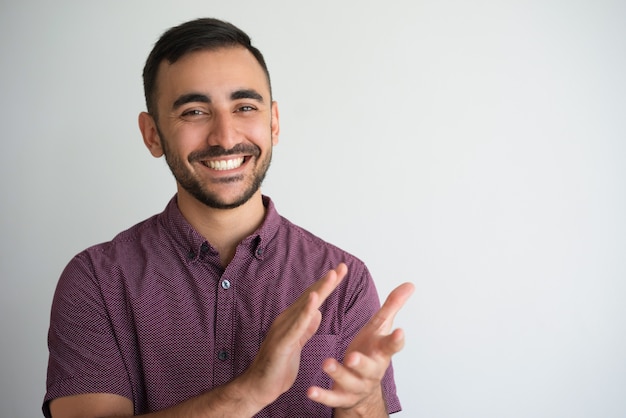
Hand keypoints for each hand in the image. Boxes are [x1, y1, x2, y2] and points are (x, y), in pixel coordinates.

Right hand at [240, 263, 348, 408]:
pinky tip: (315, 300)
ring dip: (319, 290)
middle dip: (327, 281)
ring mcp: (283, 329)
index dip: (327, 285)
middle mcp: (286, 320)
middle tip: (342, 266)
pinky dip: (306, 311)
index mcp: (292, 321)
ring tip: (332, 276)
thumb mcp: (297, 344)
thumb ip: (306, 328)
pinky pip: (297, 325)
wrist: (259, 387)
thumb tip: (317, 313)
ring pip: (304, 306)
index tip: (341, 271)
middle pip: (310, 296)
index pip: (312, 299)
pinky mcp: (282, 342)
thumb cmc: (278, 367)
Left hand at [307, 281, 414, 414]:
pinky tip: (310, 391)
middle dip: (361, 363)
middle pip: (369, 368)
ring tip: (326, 363)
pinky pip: (332, 398)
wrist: (365, 388)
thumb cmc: (371, 350)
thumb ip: (392, 306)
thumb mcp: (380, 328)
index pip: (391, 346)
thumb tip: (410, 284)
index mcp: (381, 353)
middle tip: (352, 356)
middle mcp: (371, 371)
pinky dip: (322, 395)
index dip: (396, 340)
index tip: (400, 331)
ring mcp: (357, 386)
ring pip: (349, 382)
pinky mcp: (342, 398)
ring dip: (338, 374)